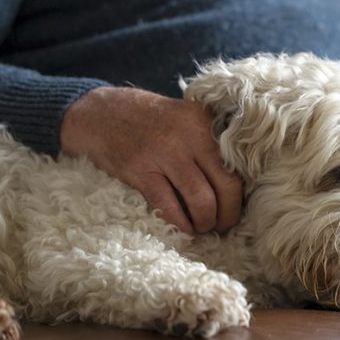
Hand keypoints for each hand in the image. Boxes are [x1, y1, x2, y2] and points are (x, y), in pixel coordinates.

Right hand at [60, 86, 242, 234]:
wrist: (100, 113)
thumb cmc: (150, 121)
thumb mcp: (186, 118)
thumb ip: (210, 142)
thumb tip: (237, 183)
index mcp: (206, 123)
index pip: (237, 167)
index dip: (239, 195)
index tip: (234, 208)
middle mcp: (190, 136)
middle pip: (226, 187)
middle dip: (227, 214)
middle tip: (222, 226)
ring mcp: (165, 153)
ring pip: (202, 201)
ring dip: (206, 222)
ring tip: (202, 227)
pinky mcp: (141, 170)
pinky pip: (170, 207)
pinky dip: (181, 223)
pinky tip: (183, 227)